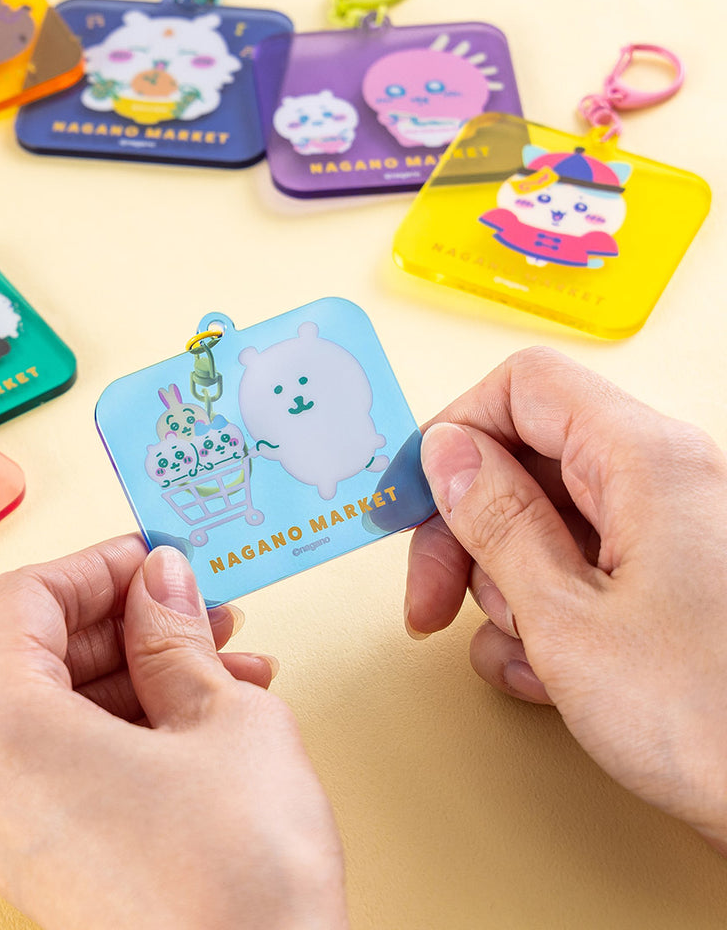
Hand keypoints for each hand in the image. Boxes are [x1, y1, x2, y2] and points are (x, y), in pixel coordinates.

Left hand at [0, 535, 347, 929]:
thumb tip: (160, 577)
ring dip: (141, 672)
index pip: (21, 603)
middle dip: (126, 620)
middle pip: (38, 656)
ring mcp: (10, 838)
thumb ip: (175, 632)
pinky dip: (133, 726)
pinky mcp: (47, 870)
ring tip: (225, 657)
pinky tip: (208, 712)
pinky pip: (74, 765)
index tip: (151, 555)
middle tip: (196, 603)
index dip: (93, 566)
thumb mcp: (222, 715)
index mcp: (3, 733)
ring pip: (62, 711)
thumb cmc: (242, 875)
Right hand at [405, 347, 726, 853]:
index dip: (455, 433)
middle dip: (464, 532)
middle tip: (430, 597)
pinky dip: (542, 619)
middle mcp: (664, 481)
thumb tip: (450, 454)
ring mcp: (667, 533)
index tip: (414, 496)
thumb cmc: (713, 722)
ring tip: (527, 650)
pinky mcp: (667, 581)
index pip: (523, 388)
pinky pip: (575, 569)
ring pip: (542, 523)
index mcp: (646, 461)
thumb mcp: (565, 618)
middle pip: (523, 462)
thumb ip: (497, 520)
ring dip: (505, 590)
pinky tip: (545, 675)